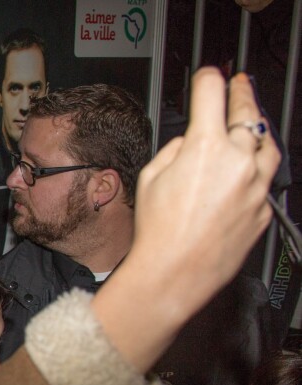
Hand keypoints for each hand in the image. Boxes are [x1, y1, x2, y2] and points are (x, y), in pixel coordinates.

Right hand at [93, 68, 279, 371]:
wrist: (175, 273)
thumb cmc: (158, 232)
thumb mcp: (151, 178)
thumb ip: (175, 150)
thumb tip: (191, 142)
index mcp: (205, 147)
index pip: (211, 93)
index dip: (207, 78)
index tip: (207, 77)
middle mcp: (238, 161)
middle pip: (248, 110)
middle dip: (241, 92)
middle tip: (238, 85)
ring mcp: (256, 186)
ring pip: (268, 143)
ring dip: (259, 128)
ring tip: (253, 123)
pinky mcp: (263, 209)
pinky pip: (266, 179)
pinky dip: (258, 169)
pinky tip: (247, 171)